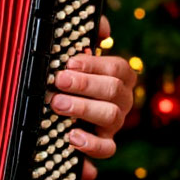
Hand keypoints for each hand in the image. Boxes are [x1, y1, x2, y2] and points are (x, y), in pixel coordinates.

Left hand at [50, 16, 135, 179]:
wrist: (61, 112)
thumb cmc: (72, 76)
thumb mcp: (76, 55)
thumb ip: (89, 36)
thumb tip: (103, 30)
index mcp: (118, 77)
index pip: (118, 68)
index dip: (95, 64)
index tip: (69, 62)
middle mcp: (121, 99)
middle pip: (115, 90)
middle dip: (85, 84)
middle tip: (58, 81)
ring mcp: (114, 123)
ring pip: (112, 116)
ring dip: (84, 109)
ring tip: (57, 104)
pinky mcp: (104, 143)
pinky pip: (107, 149)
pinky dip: (91, 145)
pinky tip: (72, 137)